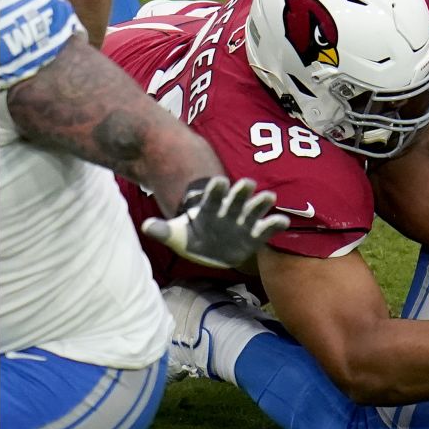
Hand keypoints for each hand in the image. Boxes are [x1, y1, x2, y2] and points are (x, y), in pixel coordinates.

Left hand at [142, 176, 288, 268]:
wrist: (210, 247)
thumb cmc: (193, 236)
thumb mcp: (176, 235)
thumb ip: (163, 230)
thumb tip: (146, 226)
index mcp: (210, 207)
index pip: (212, 195)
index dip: (216, 190)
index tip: (219, 181)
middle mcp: (229, 210)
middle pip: (236, 198)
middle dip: (240, 192)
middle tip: (246, 184)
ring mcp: (244, 221)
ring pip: (254, 209)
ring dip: (261, 203)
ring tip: (269, 197)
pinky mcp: (256, 234)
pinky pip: (267, 228)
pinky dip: (275, 224)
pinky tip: (282, 222)